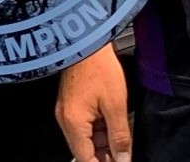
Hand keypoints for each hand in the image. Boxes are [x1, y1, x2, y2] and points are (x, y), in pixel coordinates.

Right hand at [53, 45, 130, 161]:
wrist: (85, 39)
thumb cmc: (98, 66)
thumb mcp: (116, 105)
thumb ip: (120, 136)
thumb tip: (123, 158)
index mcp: (73, 123)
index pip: (86, 159)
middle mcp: (65, 120)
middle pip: (85, 151)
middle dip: (104, 156)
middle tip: (123, 155)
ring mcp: (67, 111)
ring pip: (86, 139)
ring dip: (103, 144)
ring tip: (123, 144)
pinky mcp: (71, 103)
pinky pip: (85, 126)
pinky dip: (99, 131)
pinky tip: (113, 130)